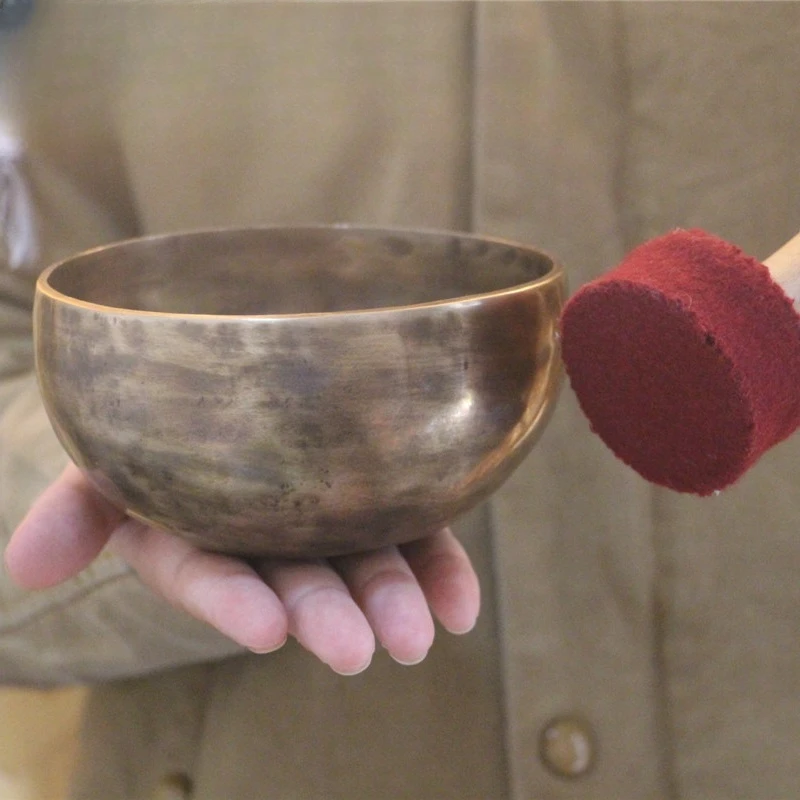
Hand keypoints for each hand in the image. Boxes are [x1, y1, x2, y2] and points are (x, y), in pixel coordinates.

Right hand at [4, 465, 479, 674]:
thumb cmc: (161, 430)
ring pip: (362, 559)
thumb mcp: (107, 463)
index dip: (233, 602)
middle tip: (362, 649)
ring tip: (425, 634)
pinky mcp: (381, 497)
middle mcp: (266, 530)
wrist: (230, 396)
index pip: (209, 572)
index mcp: (198, 528)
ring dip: (393, 597)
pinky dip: (441, 569)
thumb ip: (78, 509)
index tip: (267, 628)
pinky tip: (464, 607)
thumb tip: (23, 568)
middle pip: (295, 574)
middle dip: (326, 612)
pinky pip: (416, 532)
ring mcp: (328, 514)